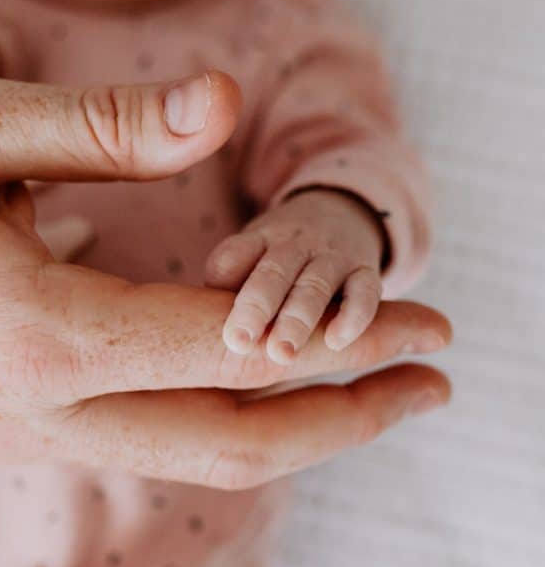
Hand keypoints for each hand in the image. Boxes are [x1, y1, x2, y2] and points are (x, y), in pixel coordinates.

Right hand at [0, 72, 450, 489]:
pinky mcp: (13, 430)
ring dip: (293, 424)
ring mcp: (26, 435)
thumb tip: (224, 102)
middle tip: (434, 383)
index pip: (238, 349)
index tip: (428, 321)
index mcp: (42, 333)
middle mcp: (44, 409)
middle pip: (236, 443)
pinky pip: (141, 438)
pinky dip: (221, 415)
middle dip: (350, 417)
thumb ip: (100, 125)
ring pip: (192, 455)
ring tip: (367, 389)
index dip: (346, 337)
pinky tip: (248, 372)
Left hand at [206, 188, 387, 364]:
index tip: (208, 309)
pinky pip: (364, 292)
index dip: (223, 278)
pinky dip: (353, 316)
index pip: (236, 253)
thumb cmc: (280, 253)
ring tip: (281, 354)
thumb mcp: (251, 253)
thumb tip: (202, 324)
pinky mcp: (366, 270)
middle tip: (239, 343)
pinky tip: (337, 342)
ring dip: (297, 319)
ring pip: (314, 285)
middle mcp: (295, 244)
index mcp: (259, 239)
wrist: (341, 213)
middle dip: (256, 307)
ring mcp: (332, 256)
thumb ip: (229, 281)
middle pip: (273, 272)